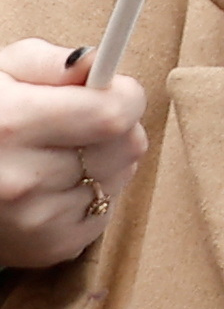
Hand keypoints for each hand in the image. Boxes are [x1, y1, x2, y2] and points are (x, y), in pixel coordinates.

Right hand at [0, 32, 148, 273]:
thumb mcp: (0, 73)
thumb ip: (50, 61)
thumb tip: (97, 63)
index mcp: (11, 125)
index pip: (113, 115)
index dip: (124, 96)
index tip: (111, 91)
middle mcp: (23, 179)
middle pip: (127, 146)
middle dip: (116, 127)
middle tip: (79, 123)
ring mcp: (36, 220)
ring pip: (121, 178)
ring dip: (105, 162)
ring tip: (59, 156)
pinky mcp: (49, 247)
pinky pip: (107, 212)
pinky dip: (92, 196)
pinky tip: (55, 187)